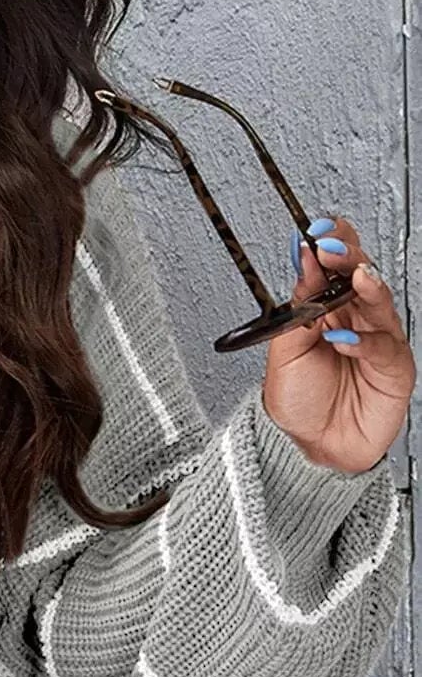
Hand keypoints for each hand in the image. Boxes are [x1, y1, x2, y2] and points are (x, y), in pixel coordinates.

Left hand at [262, 215, 414, 474]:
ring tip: (354, 275)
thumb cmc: (299, 400)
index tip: (314, 231)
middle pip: (361, 275)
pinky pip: (383, 347)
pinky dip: (364, 342)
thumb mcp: (283, 352)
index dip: (329, 244)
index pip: (333, 266)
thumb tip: (303, 262)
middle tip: (332, 246)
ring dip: (367, 286)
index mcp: (326, 308)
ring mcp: (377, 340)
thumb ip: (295, 310)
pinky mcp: (392, 367)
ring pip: (380, 303)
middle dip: (348, 256)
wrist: (312, 446)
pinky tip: (344, 340)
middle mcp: (355, 318)